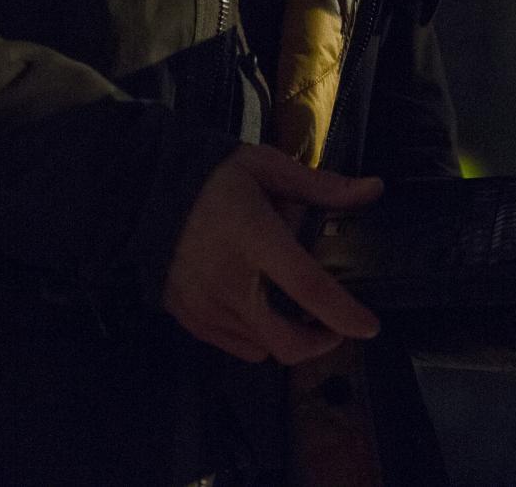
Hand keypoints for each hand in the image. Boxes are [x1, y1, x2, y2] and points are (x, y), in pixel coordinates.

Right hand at [163, 144, 383, 364]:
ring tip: (295, 310)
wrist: (140, 193)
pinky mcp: (188, 319)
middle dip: (321, 343)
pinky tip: (261, 309)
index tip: (371, 326)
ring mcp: (205, 307)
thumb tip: (375, 189)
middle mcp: (230, 283)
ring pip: (262, 348)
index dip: (343, 313)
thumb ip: (322, 186)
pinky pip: (234, 346)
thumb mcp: (268, 167)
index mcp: (255, 240)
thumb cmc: (213, 178)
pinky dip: (257, 338)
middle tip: (335, 325)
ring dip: (288, 338)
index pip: (307, 287)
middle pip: (285, 340)